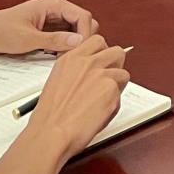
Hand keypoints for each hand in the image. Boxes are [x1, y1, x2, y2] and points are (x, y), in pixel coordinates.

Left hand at [0, 0, 100, 55]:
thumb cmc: (1, 31)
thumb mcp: (27, 38)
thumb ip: (54, 40)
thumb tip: (78, 41)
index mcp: (53, 4)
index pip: (83, 16)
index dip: (85, 34)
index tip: (80, 51)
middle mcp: (57, 8)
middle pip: (83, 23)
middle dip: (82, 39)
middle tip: (73, 57)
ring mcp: (54, 18)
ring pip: (76, 31)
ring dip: (74, 44)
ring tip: (65, 58)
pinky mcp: (50, 29)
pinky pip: (66, 37)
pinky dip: (66, 47)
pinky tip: (59, 57)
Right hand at [25, 35, 130, 157]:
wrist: (51, 132)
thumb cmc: (50, 115)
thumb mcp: (58, 80)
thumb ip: (76, 70)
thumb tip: (91, 71)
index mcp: (71, 58)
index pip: (97, 41)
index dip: (103, 54)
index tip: (102, 64)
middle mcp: (87, 62)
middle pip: (117, 52)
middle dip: (115, 66)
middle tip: (107, 81)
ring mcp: (101, 74)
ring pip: (123, 74)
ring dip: (116, 87)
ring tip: (102, 101)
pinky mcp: (111, 89)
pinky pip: (120, 95)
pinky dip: (114, 105)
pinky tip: (99, 113)